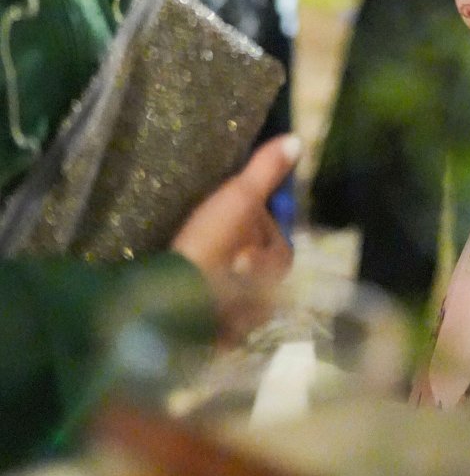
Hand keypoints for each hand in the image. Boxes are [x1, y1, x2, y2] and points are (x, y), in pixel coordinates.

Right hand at [171, 133, 298, 335]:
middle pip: (255, 260)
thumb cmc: (213, 247)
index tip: (231, 208)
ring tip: (195, 252)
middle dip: (238, 245)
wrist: (169, 307)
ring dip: (218, 270)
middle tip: (212, 230)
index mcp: (280, 265)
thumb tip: (295, 141)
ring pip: (233, 286)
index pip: (277, 233)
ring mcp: (238, 322)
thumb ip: (266, 170)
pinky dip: (200, 292)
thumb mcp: (239, 198)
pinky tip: (183, 280)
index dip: (256, 216)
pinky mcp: (208, 335)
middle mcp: (267, 298)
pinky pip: (209, 306)